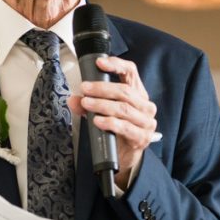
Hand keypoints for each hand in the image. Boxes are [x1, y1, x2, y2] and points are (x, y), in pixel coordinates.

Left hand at [69, 56, 156, 189]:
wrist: (126, 156)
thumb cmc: (117, 130)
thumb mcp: (102, 113)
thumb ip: (88, 104)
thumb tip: (73, 99)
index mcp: (138, 93)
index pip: (131, 72)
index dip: (116, 64)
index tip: (99, 63)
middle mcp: (145, 105)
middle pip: (124, 91)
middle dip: (101, 88)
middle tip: (85, 89)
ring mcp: (146, 122)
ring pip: (124, 108)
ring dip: (102, 105)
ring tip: (87, 104)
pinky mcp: (141, 138)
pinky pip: (125, 127)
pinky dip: (110, 123)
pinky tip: (98, 121)